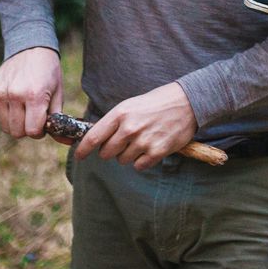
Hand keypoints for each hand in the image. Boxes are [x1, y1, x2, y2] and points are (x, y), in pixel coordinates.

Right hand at [0, 47, 62, 139]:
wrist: (31, 47)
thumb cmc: (48, 72)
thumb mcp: (59, 92)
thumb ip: (59, 118)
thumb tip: (67, 141)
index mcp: (35, 95)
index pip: (32, 131)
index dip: (40, 131)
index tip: (43, 123)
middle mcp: (15, 94)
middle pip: (17, 132)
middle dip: (27, 129)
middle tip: (33, 116)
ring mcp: (0, 92)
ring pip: (4, 127)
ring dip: (15, 123)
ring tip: (24, 109)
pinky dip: (4, 115)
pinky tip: (13, 103)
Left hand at [73, 82, 198, 170]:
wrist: (188, 102)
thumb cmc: (156, 103)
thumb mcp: (130, 105)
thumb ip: (113, 122)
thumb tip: (95, 140)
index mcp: (120, 113)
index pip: (93, 137)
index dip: (83, 150)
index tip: (79, 156)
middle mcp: (129, 128)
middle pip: (106, 153)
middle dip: (111, 151)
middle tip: (123, 142)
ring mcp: (143, 140)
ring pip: (123, 160)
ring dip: (129, 155)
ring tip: (142, 140)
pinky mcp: (157, 151)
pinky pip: (139, 166)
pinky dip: (143, 161)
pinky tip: (151, 148)